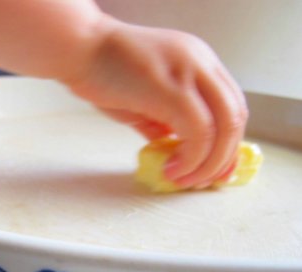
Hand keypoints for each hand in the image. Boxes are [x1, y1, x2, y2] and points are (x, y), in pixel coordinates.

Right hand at [64, 19, 247, 188]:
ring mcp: (190, 73)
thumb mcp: (141, 99)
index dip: (228, 142)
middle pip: (234, 117)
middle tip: (205, 182)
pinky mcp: (173, 89)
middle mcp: (202, 63)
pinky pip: (198, 133)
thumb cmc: (102, 70)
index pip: (230, 105)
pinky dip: (191, 159)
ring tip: (184, 179)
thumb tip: (170, 147)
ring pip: (223, 127)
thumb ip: (160, 121)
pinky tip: (171, 170)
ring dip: (208, 163)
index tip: (215, 168)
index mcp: (198, 62)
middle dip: (224, 157)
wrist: (77, 49)